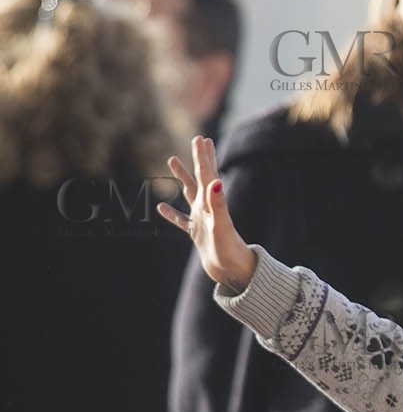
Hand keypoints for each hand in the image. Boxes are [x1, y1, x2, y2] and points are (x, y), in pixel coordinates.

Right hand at [156, 136, 256, 293]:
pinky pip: (182, 221)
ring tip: (172, 160)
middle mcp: (208, 209)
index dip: (203, 157)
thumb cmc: (229, 252)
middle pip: (202, 178)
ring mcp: (202, 221)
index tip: (202, 138)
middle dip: (199, 159)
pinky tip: (161, 208)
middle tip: (198, 139)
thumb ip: (218, 205)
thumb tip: (217, 181)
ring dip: (182, 177)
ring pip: (190, 194)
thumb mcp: (222, 227)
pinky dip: (172, 214)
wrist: (233, 273)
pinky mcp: (198, 234)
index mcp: (213, 204)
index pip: (208, 175)